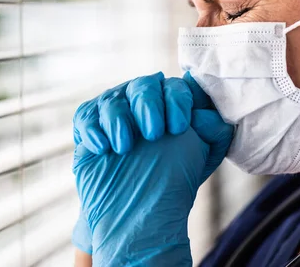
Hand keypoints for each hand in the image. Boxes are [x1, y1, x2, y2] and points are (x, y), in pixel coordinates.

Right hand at [72, 77, 233, 265]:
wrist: (137, 213)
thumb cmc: (173, 181)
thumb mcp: (203, 155)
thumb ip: (213, 128)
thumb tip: (205, 112)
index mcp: (171, 102)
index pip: (174, 87)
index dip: (177, 101)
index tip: (178, 127)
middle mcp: (141, 101)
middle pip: (142, 86)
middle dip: (148, 106)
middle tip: (153, 134)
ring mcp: (114, 112)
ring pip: (113, 99)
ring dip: (119, 120)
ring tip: (124, 148)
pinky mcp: (89, 126)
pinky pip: (86, 116)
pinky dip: (93, 129)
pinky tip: (102, 148)